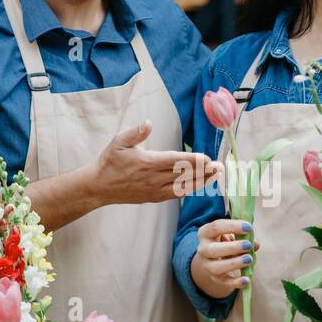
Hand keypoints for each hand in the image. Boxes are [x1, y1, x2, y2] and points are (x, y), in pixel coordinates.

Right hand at [92, 120, 219, 204]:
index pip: (175, 161)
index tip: (207, 158)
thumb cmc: (110, 161)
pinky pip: (176, 194)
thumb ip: (135, 133)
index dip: (192, 160)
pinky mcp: (154, 198)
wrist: (100, 186)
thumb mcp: (119, 142)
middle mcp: (153, 178)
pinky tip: (201, 184)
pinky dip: (190, 189)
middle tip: (221, 166)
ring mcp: (154, 190)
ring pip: (183, 186)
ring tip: (216, 175)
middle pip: (183, 174)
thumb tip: (148, 123)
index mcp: (147, 163)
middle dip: (204, 170)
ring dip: (201, 181)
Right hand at [191, 219, 262, 299]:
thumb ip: (244, 237)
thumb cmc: (227, 241)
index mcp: (206, 233)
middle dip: (232, 247)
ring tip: (249, 259)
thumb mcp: (233, 235)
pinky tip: (247, 280)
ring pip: (216, 267)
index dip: (232, 226)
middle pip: (212, 249)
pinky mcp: (215, 278)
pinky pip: (224, 282)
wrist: (216, 258)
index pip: (216, 227)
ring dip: (234, 263)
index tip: (249, 227)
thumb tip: (255, 244)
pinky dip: (235, 282)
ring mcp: (207, 265)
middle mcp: (203, 249)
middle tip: (248, 245)